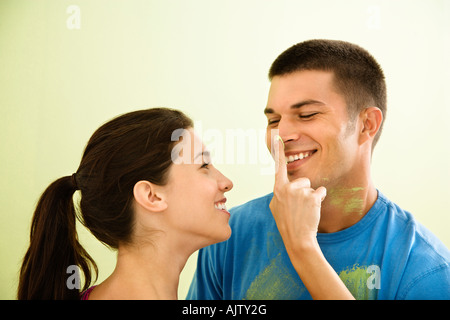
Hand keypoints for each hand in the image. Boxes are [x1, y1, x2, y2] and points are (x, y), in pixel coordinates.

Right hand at [268, 135, 353, 299]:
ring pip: (311, 187)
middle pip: (302, 181)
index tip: (277, 136)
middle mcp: (288, 188)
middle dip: (303, 192)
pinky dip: (319, 201)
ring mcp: (300, 192)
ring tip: (305, 211)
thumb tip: (281, 184)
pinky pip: (320, 192)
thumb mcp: (276, 206)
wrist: (297, 239)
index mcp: (278, 189)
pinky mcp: (313, 197)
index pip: (278, 166)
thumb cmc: (287, 223)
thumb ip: (279, 192)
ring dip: (311, 198)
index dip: (278, 150)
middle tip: (298, 208)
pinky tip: (313, 211)